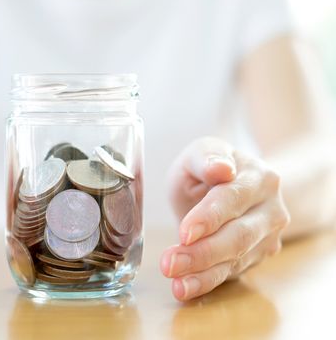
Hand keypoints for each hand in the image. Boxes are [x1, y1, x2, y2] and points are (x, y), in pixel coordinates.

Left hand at [161, 137, 289, 300]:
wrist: (234, 184)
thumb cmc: (210, 168)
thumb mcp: (201, 153)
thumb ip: (207, 157)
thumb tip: (222, 168)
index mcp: (259, 178)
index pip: (233, 199)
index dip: (209, 217)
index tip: (185, 232)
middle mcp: (271, 209)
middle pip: (238, 236)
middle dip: (202, 253)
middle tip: (169, 263)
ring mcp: (268, 237)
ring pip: (236, 260)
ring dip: (202, 273)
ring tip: (174, 280)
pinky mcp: (257, 257)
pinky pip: (230, 273)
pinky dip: (205, 282)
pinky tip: (183, 288)